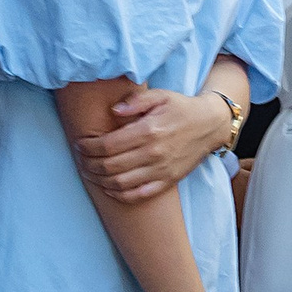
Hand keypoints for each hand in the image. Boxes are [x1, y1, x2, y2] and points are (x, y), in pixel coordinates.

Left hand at [70, 84, 237, 202]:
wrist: (210, 126)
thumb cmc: (181, 108)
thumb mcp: (160, 96)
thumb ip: (135, 101)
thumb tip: (114, 110)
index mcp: (149, 131)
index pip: (108, 145)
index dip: (89, 147)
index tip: (80, 145)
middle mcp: (153, 153)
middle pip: (110, 166)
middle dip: (88, 164)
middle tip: (80, 160)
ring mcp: (160, 170)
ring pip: (120, 184)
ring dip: (99, 181)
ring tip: (89, 173)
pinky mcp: (167, 182)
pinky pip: (138, 195)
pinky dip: (119, 195)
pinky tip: (108, 187)